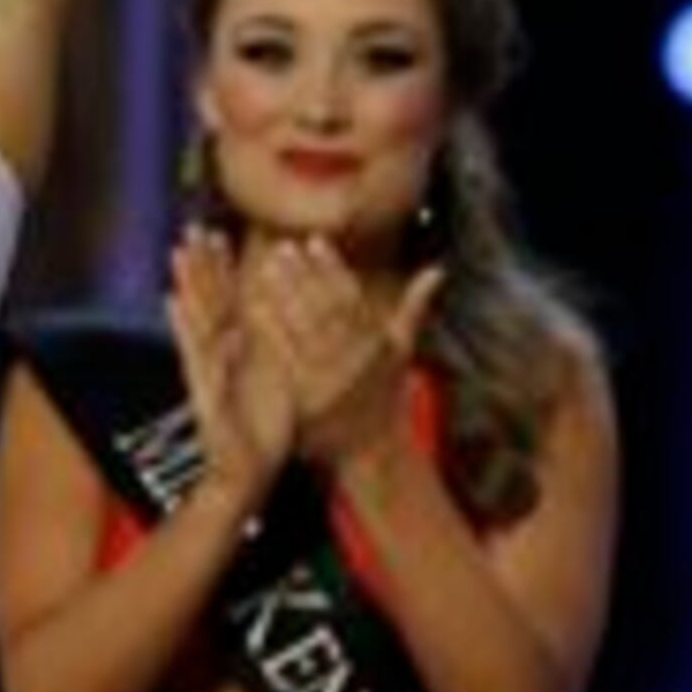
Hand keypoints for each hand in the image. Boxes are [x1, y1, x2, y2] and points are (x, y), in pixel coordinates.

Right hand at [163, 226, 296, 501]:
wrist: (247, 473)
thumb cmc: (265, 428)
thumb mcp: (277, 378)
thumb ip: (276, 346)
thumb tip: (288, 313)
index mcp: (240, 351)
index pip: (229, 301)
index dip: (222, 268)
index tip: (219, 234)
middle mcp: (220, 354)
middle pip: (209, 301)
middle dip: (201, 264)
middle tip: (194, 228)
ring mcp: (208, 369)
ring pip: (197, 318)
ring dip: (188, 284)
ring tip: (178, 251)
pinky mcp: (203, 387)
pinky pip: (193, 352)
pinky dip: (183, 326)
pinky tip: (171, 300)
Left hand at [243, 235, 439, 470]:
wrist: (373, 451)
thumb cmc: (385, 396)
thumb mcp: (402, 352)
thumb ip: (414, 307)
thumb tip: (438, 269)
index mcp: (376, 344)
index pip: (352, 297)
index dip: (332, 267)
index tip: (314, 240)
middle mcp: (356, 361)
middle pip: (326, 310)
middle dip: (304, 277)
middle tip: (282, 247)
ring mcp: (332, 382)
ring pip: (305, 332)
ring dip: (283, 299)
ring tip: (266, 269)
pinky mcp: (309, 400)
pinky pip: (286, 362)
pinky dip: (270, 335)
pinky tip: (253, 311)